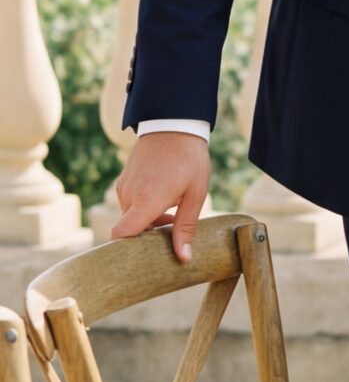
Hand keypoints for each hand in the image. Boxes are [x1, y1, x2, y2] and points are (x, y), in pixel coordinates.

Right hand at [112, 132, 210, 264]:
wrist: (174, 124)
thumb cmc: (190, 160)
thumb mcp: (196, 194)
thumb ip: (186, 227)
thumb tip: (184, 257)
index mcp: (146, 201)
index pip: (120, 235)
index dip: (124, 251)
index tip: (142, 257)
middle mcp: (129, 195)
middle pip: (130, 230)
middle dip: (148, 236)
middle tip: (173, 231)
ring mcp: (124, 186)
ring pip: (130, 217)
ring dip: (148, 221)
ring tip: (174, 211)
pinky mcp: (124, 180)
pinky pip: (130, 203)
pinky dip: (143, 209)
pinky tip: (164, 200)